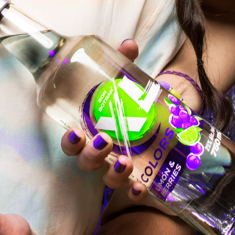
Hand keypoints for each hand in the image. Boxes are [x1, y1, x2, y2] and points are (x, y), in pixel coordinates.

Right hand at [60, 41, 201, 199]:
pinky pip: (132, 190)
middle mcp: (101, 152)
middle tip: (104, 141)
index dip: (71, 143)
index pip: (72, 142)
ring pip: (107, 177)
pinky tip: (140, 187)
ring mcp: (119, 167)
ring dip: (113, 173)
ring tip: (125, 162)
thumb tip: (129, 44)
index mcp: (91, 130)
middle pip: (86, 162)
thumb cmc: (131, 102)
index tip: (76, 134)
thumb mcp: (127, 83)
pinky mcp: (139, 176)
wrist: (163, 121)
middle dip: (91, 155)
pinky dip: (135, 191)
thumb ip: (125, 65)